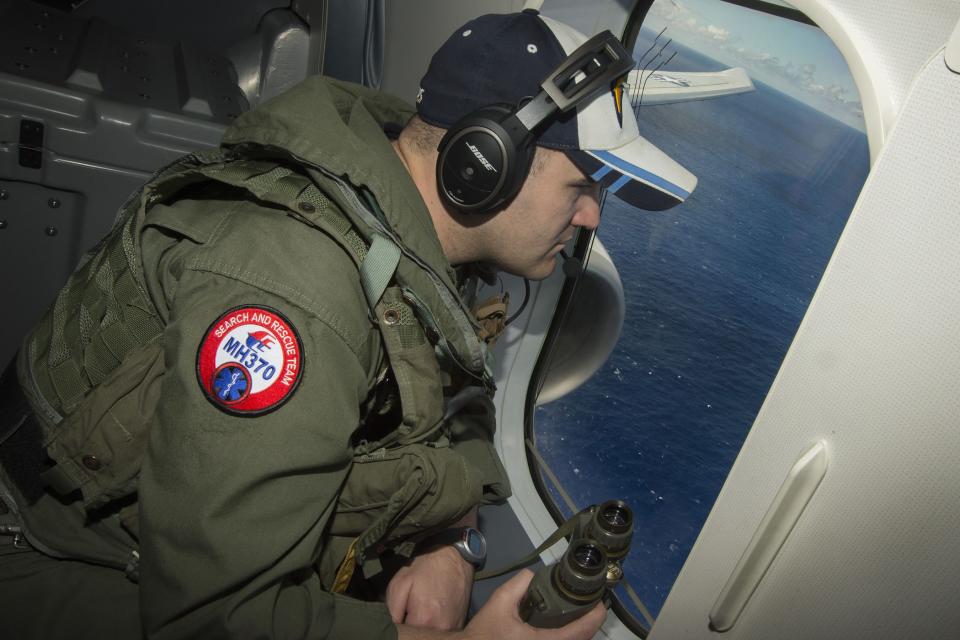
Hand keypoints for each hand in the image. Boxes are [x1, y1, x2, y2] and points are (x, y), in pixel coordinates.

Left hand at [387, 544, 473, 630]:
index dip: (400, 627)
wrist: (455, 557)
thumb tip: (391, 628)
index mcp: (423, 619)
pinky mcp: (460, 624)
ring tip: (421, 610)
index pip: (405, 635)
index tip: (399, 617)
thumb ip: (392, 611)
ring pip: (429, 635)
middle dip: (411, 628)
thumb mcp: (401, 583)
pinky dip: (435, 626)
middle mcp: (441, 628)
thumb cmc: (426, 567)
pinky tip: (433, 611)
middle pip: (418, 637)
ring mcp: (453, 628)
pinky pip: (442, 633)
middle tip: (409, 612)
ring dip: (423, 627)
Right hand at [462, 569, 606, 639]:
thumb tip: (535, 575)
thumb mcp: (500, 602)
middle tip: (589, 603)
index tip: (599, 601)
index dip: (595, 615)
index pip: (582, 631)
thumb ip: (519, 584)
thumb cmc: (485, 633)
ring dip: (580, 632)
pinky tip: (564, 627)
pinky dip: (569, 638)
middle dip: (588, 622)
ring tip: (579, 613)